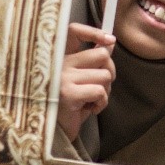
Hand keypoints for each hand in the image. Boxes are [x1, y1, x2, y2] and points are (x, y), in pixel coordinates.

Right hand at [58, 23, 115, 137]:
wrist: (53, 134)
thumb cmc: (69, 107)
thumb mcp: (80, 80)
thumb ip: (92, 63)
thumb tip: (109, 44)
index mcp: (60, 57)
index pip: (74, 31)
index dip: (94, 32)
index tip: (110, 40)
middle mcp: (58, 63)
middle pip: (102, 55)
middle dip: (109, 72)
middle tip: (101, 86)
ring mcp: (62, 77)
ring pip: (105, 75)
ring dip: (105, 91)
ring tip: (92, 100)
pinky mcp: (68, 93)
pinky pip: (100, 91)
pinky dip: (101, 103)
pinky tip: (89, 109)